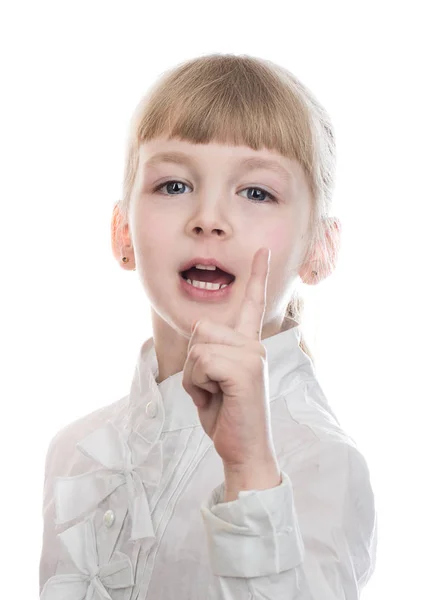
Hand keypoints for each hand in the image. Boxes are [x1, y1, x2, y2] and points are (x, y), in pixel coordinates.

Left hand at [182, 247, 273, 467]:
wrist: (242, 450)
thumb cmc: (226, 416)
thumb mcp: (211, 379)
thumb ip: (208, 351)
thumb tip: (200, 328)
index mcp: (248, 345)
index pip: (253, 304)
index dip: (257, 276)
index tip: (262, 250)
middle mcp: (254, 345)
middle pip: (201, 328)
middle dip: (193, 362)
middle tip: (211, 388)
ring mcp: (253, 355)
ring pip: (198, 345)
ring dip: (193, 376)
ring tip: (214, 394)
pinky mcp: (245, 370)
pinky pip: (200, 362)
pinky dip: (196, 384)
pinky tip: (216, 399)